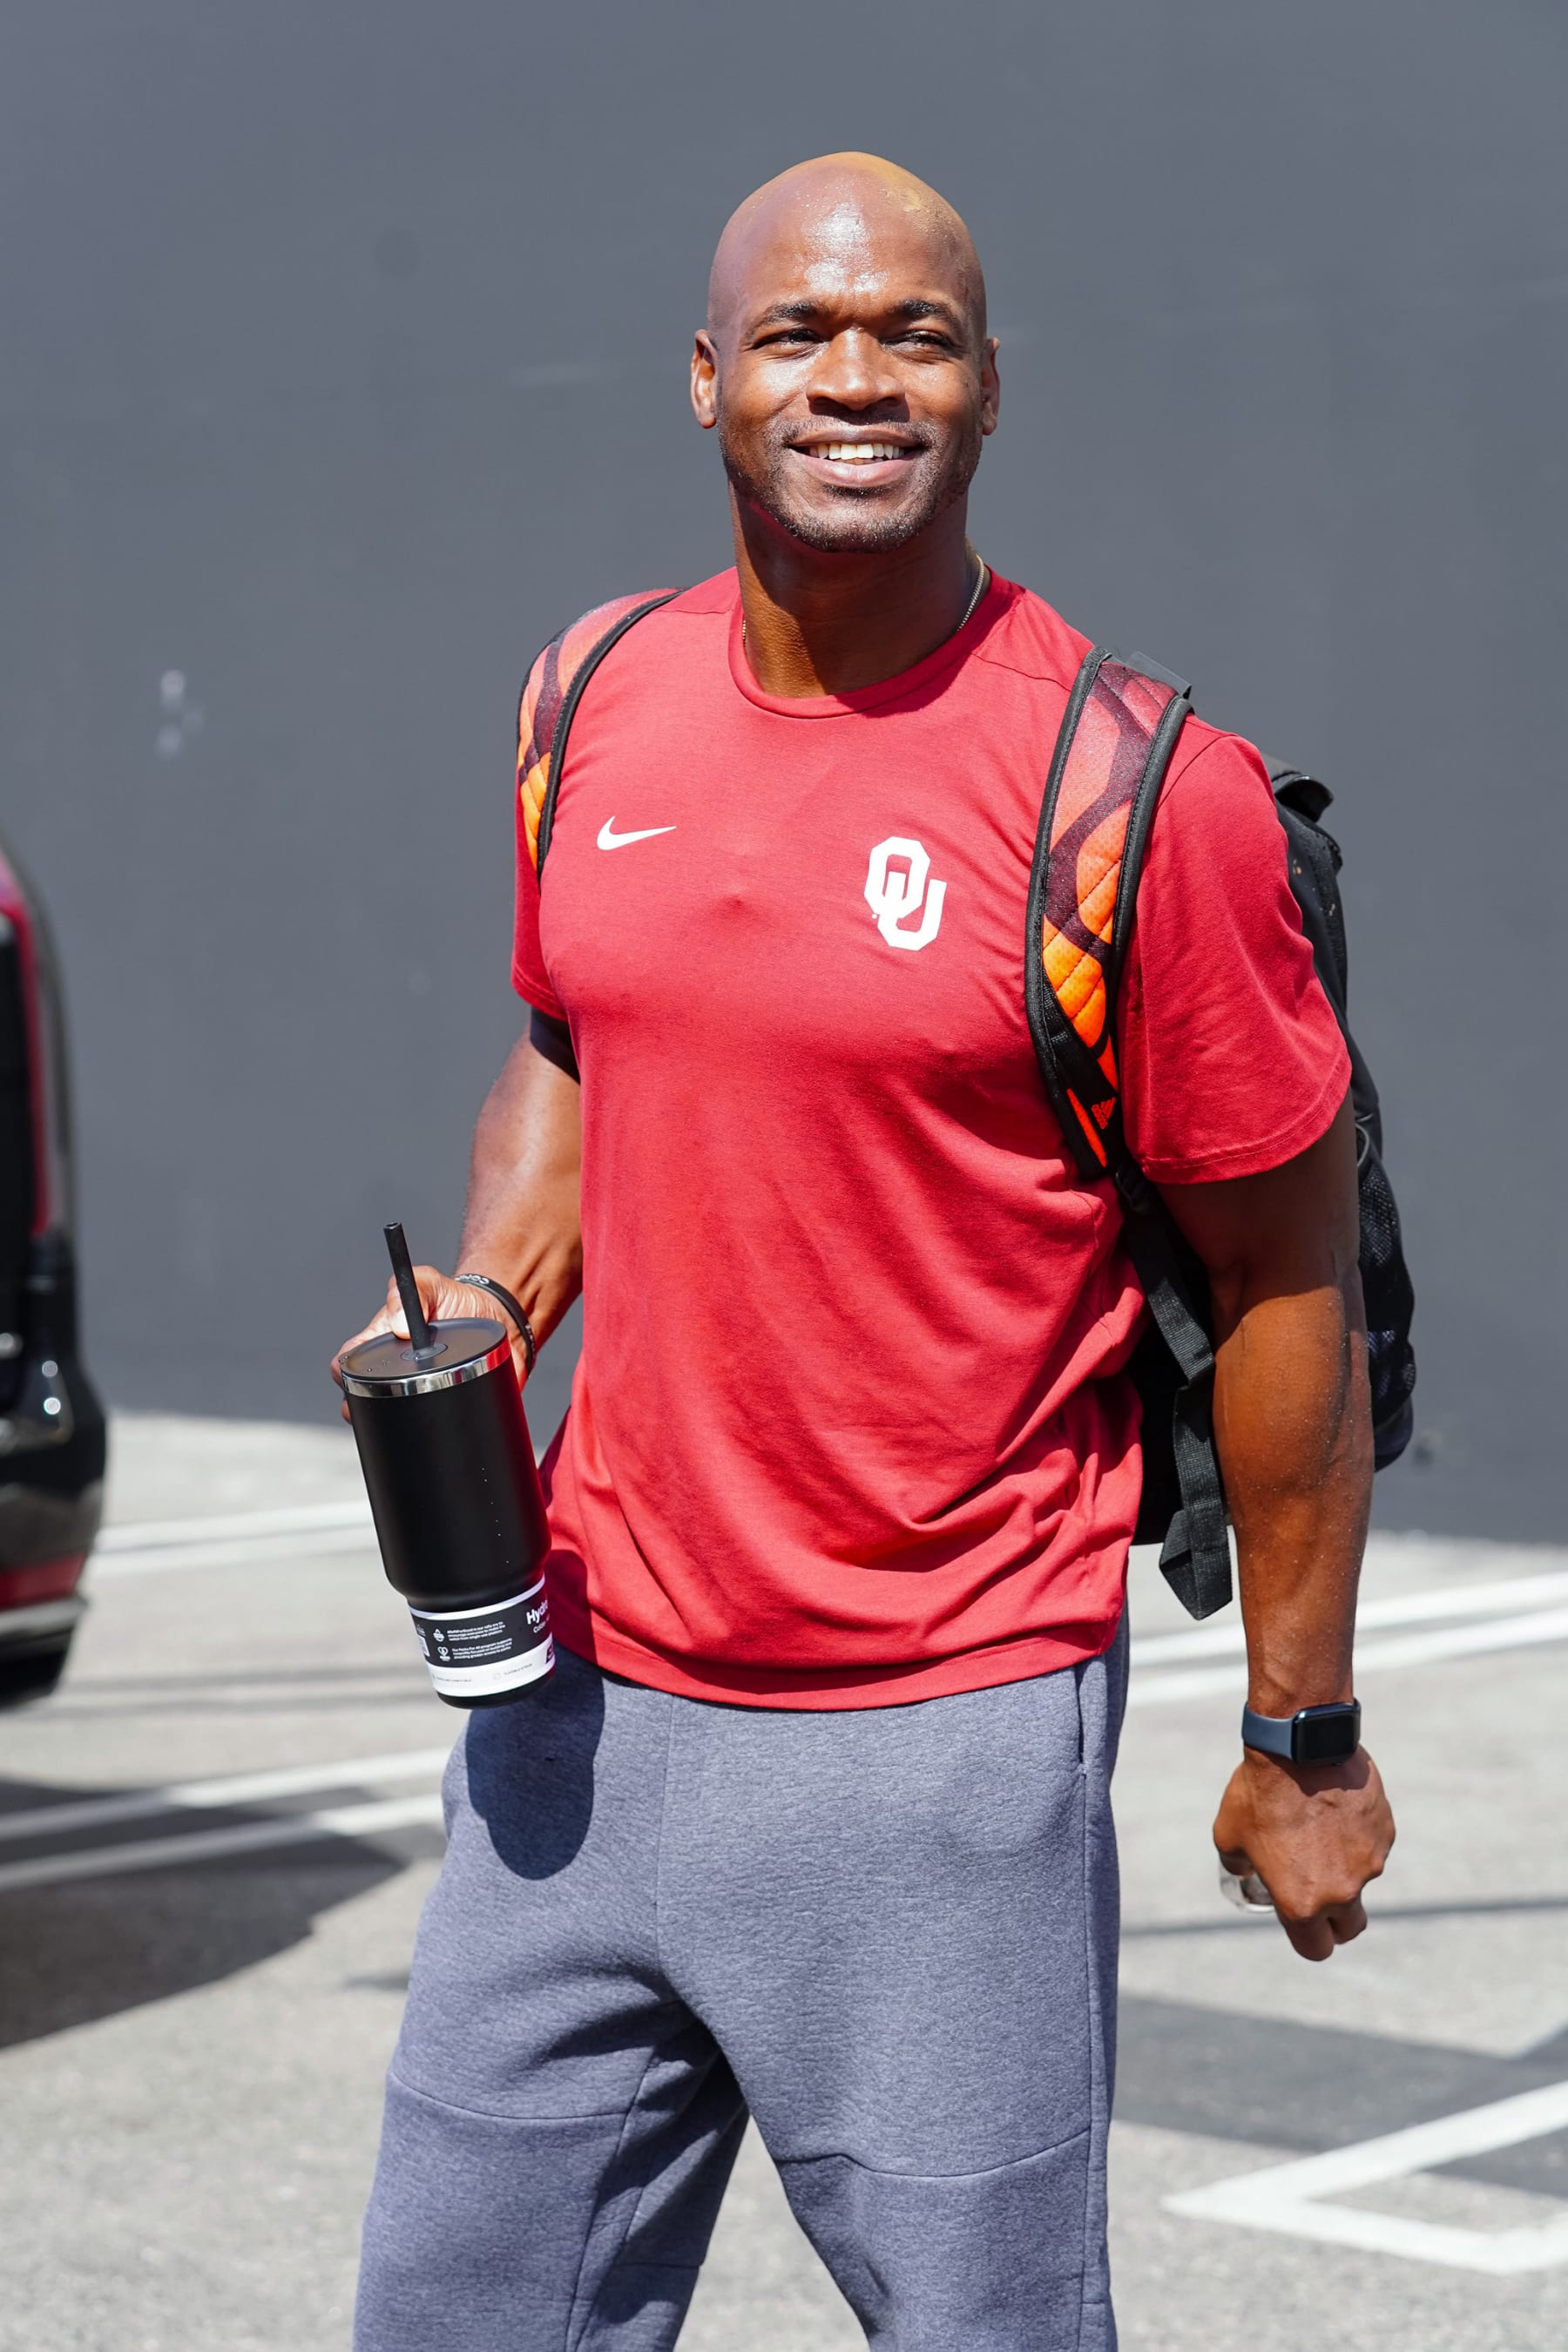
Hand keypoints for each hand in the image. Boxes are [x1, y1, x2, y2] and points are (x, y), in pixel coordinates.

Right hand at [330, 1268, 530, 1419]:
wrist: (497, 1317)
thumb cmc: (454, 1299)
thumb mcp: (433, 1284)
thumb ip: (416, 1287)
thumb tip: (398, 1324)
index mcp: (378, 1344)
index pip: (344, 1366)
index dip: (344, 1377)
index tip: (357, 1378)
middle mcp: (391, 1372)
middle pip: (361, 1400)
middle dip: (369, 1408)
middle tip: (401, 1398)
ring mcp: (414, 1393)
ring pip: (394, 1419)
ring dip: (405, 1419)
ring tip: (429, 1403)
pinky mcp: (440, 1406)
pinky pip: (430, 1427)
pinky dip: (436, 1428)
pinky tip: (449, 1420)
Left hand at [1213, 1745, 1393, 1960]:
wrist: (1298, 1748)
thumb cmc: (1259, 1793)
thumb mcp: (1230, 1836)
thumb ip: (1242, 1867)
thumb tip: (1247, 1873)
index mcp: (1302, 1903)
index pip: (1316, 1949)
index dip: (1308, 1941)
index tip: (1302, 1926)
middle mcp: (1342, 1891)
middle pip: (1350, 1928)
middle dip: (1336, 1919)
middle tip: (1318, 1891)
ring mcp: (1369, 1863)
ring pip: (1361, 1878)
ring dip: (1344, 1865)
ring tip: (1318, 1826)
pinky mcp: (1384, 1833)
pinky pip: (1371, 1844)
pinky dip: (1356, 1834)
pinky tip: (1334, 1805)